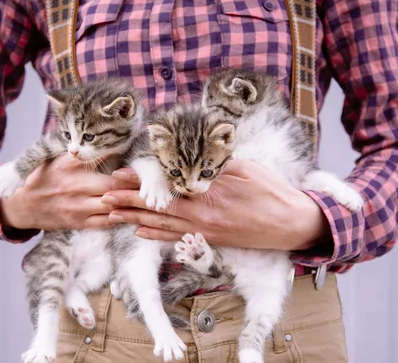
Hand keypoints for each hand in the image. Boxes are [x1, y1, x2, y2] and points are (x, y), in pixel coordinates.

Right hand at [0, 154, 138, 230]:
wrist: (21, 205)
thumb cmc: (44, 176)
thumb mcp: (58, 157)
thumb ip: (83, 153)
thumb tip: (112, 144)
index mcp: (72, 164)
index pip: (106, 159)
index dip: (127, 160)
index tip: (144, 161)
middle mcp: (76, 185)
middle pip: (116, 186)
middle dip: (136, 186)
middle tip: (153, 184)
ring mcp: (78, 206)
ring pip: (114, 206)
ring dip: (131, 203)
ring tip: (149, 199)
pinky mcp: (78, 222)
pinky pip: (106, 222)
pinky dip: (120, 217)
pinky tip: (132, 213)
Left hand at [102, 159, 330, 250]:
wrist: (294, 225)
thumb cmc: (274, 194)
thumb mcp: (246, 170)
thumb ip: (214, 166)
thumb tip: (188, 157)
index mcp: (210, 196)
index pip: (166, 187)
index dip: (140, 182)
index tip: (118, 176)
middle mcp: (203, 217)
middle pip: (158, 207)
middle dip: (128, 202)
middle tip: (103, 198)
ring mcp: (206, 231)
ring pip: (164, 224)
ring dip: (136, 220)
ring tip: (112, 216)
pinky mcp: (212, 239)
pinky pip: (179, 238)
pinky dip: (158, 236)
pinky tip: (141, 233)